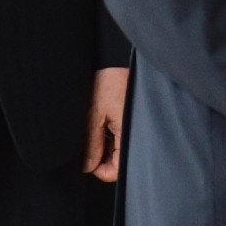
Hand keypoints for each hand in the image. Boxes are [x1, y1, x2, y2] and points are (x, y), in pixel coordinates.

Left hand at [85, 67, 128, 182]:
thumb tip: (88, 166)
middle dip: (103, 156)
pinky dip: (113, 134)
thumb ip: (92, 143)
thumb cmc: (109, 79)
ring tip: (97, 127)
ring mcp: (138, 125)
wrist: (119, 55)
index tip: (87, 160)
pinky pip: (125, 135)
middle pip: (120, 160)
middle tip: (90, 142)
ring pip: (122, 148)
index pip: (117, 170)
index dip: (99, 169)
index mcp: (128, 134)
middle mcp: (137, 132)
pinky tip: (105, 121)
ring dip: (108, 144)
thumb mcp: (94, 113)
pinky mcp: (136, 117)